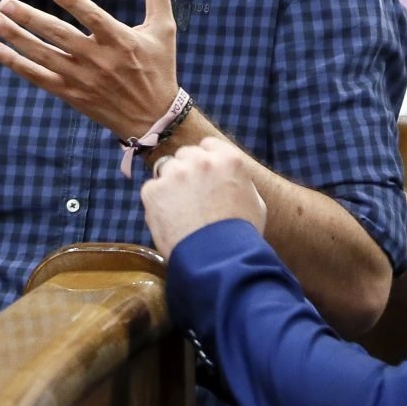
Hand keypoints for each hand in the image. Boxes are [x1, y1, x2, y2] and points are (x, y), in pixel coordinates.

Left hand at [0, 0, 177, 139]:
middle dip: (29, 18)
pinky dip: (16, 64)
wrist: (153, 118)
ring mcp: (82, 78)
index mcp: (121, 40)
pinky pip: (38, 77)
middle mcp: (99, 60)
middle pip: (59, 36)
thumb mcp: (163, 28)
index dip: (73, 3)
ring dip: (15, 37)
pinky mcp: (71, 94)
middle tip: (4, 3)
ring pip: (43, 55)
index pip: (93, 18)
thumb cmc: (159, 67)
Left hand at [140, 138, 266, 255]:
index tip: (204, 176)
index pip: (208, 145)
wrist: (219, 260)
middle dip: (187, 171)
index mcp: (228, 159)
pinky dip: (158, 203)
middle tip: (192, 196)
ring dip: (171, 184)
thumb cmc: (241, 236)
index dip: (205, 161)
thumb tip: (228, 177)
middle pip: (185, 155)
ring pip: (166, 170)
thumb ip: (237, 181)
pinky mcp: (153, 190)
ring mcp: (174, 174)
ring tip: (181, 211)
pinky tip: (170, 220)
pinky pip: (152, 190)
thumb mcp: (254, 202)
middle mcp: (200, 160)